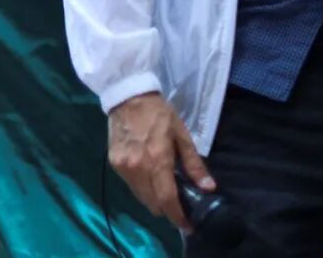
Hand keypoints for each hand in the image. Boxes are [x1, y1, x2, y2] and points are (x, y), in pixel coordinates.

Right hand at [108, 92, 214, 232]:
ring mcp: (123, 167)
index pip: (167, 199)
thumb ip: (194, 164)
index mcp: (157, 160)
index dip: (178, 216)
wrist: (128, 96)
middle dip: (166, 209)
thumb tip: (208, 187)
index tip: (187, 226)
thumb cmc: (159, 113)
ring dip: (153, 199)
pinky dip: (141, 187)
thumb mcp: (182, 135)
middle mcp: (137, 168)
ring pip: (140, 197)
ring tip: (163, 189)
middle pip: (152, 203)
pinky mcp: (114, 163)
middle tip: (178, 204)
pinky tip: (148, 175)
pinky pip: (130, 185)